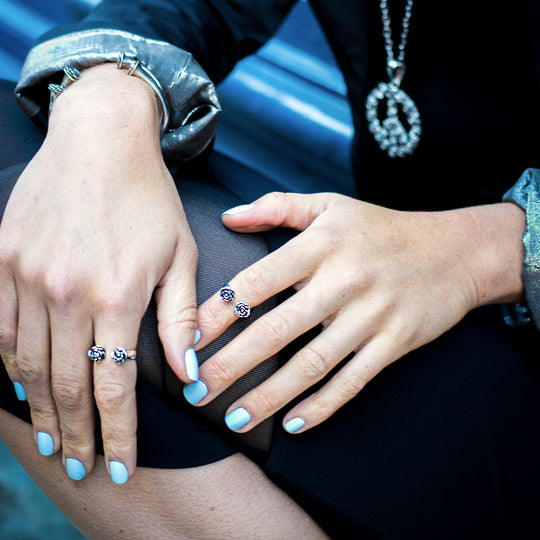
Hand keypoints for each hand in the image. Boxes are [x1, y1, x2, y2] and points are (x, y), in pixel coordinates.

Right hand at [0, 65, 198, 481]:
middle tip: (79, 468)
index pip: (114, 385)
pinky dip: (9, 365)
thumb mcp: (180, 255)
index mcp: (116, 293)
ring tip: (51, 441)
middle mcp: (65, 292)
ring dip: (38, 409)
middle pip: (66, 385)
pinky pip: (0, 328)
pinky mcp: (3, 259)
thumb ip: (180, 318)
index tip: (117, 465)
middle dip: (75, 434)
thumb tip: (188, 375)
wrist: (101, 139)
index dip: (117, 433)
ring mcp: (26, 276)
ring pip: (26, 364)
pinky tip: (21, 388)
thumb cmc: (149, 197)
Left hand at [191, 192, 524, 433]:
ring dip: (269, 396)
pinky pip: (353, 380)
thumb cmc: (380, 228)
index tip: (188, 341)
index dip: (218, 313)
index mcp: (320, 244)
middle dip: (232, 365)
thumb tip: (228, 216)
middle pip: (277, 329)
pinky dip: (322, 406)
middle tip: (196, 392)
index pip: (257, 281)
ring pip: (312, 364)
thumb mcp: (330, 206)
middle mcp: (343, 279)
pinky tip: (293, 424)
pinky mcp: (395, 342)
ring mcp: (372, 314)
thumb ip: (276, 207)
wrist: (452, 250)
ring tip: (234, 420)